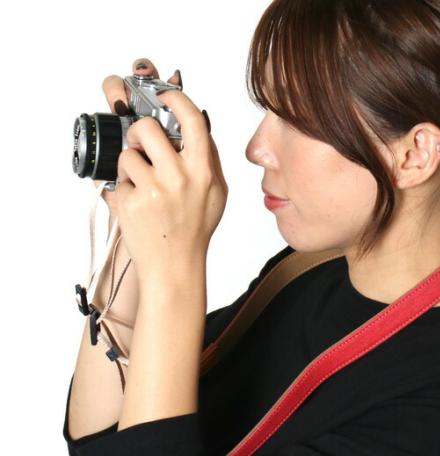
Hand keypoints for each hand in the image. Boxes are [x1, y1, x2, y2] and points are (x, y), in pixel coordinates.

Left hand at [114, 78, 227, 288]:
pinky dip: (123, 189)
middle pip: (147, 128)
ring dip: (129, 165)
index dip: (175, 100)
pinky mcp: (132, 202)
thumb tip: (196, 123)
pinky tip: (137, 206)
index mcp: (204, 172)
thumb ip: (208, 158)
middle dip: (138, 132)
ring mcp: (154, 190)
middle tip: (140, 145)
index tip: (163, 97)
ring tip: (142, 186)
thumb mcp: (215, 193)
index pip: (192, 119)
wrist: (175, 266)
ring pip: (127, 154)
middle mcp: (181, 178)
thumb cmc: (194, 230)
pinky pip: (118, 179)